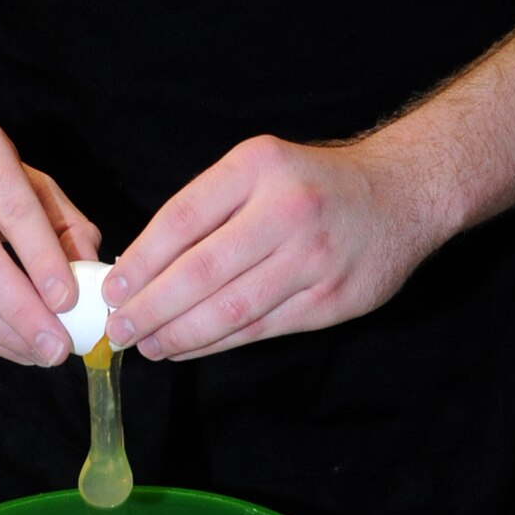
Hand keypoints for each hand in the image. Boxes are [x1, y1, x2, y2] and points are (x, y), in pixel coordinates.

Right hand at [0, 113, 101, 363]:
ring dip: (2, 332)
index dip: (43, 260)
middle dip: (23, 312)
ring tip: (38, 351)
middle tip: (57, 345)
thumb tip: (89, 272)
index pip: (15, 210)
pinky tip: (8, 343)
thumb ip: (64, 221)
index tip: (69, 300)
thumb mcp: (25, 176)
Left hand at [103, 132, 430, 359]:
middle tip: (120, 329)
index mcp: (258, 167)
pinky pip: (261, 329)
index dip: (141, 261)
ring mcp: (313, 258)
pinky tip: (188, 347)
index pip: (182, 219)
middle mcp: (286, 210)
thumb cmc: (314, 184)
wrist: (401, 195)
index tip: (113, 289)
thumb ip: (210, 208)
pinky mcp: (331, 299)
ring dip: (179, 333)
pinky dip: (217, 343)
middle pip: (200, 272)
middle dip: (151, 308)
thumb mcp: (260, 168)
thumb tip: (143, 265)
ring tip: (147, 345)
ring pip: (230, 309)